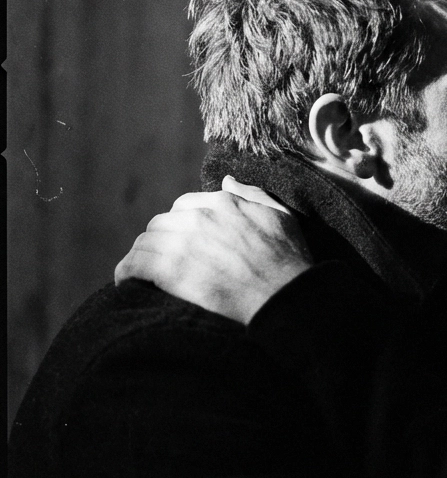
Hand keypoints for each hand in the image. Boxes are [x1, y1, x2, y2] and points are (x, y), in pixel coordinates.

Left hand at [114, 176, 313, 323]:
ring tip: (142, 274)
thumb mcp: (281, 214)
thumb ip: (252, 193)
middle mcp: (199, 217)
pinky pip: (133, 265)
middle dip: (161, 240)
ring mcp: (183, 243)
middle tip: (163, 261)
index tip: (185, 242)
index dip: (183, 224)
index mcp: (223, 202)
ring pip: (144, 243)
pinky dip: (126, 273)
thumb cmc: (289, 259)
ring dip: (142, 257)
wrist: (284, 297)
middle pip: (161, 223)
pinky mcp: (170, 270)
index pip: (184, 205)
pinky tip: (127, 283)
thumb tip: (227, 180)